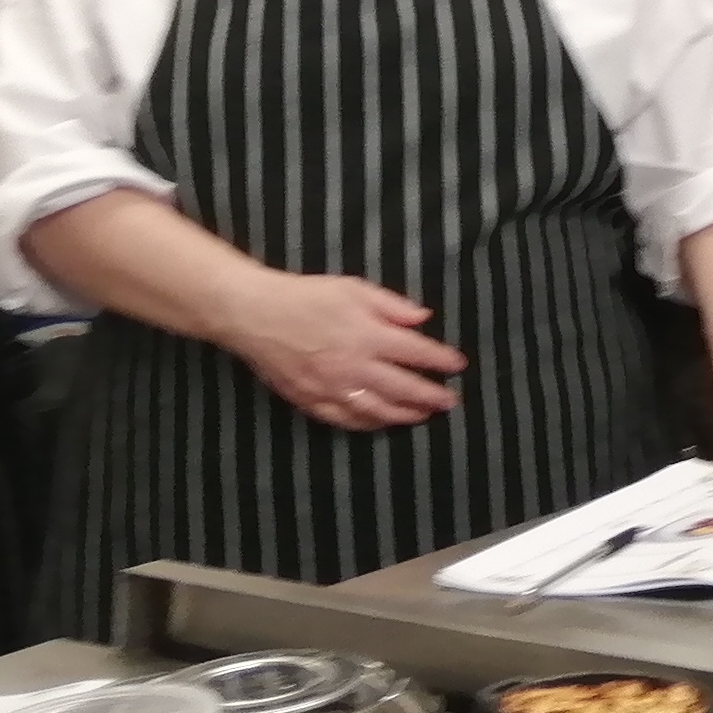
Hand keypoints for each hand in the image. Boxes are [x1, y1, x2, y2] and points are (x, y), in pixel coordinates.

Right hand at [212, 273, 466, 430]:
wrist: (254, 314)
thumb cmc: (305, 296)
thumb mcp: (354, 288)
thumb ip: (392, 305)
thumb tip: (424, 318)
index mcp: (368, 335)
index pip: (416, 353)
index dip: (441, 361)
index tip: (458, 366)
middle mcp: (353, 366)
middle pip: (403, 389)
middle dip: (431, 396)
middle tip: (450, 401)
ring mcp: (331, 388)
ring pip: (377, 411)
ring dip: (405, 415)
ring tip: (423, 415)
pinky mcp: (310, 401)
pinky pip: (346, 420)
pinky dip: (369, 424)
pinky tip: (382, 422)